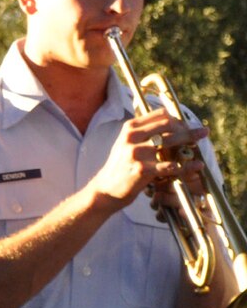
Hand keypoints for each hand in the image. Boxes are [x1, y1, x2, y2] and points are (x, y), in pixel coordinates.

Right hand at [94, 111, 208, 206]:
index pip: (160, 115)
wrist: (104, 191)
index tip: (186, 127)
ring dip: (190, 142)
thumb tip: (169, 122)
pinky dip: (186, 166)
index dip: (177, 119)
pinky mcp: (141, 170)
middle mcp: (131, 137)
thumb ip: (143, 132)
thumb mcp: (126, 144)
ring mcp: (136, 153)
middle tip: (200, 134)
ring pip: (170, 142)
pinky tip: (197, 166)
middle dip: (187, 129)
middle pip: (168, 125)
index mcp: (129, 128)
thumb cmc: (119, 168)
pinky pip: (170, 165)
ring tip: (202, 145)